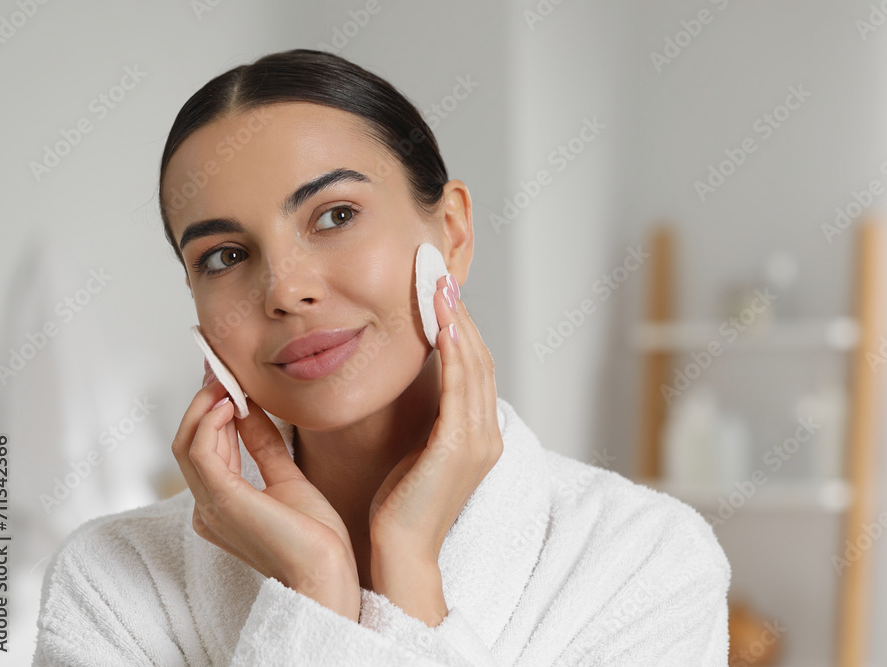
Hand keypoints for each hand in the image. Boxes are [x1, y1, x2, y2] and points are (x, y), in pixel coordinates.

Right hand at [171, 360, 360, 620]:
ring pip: (189, 442)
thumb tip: (251, 410)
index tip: (227, 379)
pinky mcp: (222, 501)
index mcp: (220, 505)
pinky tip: (232, 405)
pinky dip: (211, 422)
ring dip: (207, 405)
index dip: (212, 409)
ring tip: (229, 381)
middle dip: (206, 400)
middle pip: (189, 441)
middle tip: (222, 369)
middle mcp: (206, 507)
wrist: (327, 576)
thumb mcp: (287, 478)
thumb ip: (264, 446)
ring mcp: (210, 506)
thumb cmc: (315, 541)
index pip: (203, 448)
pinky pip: (200, 452)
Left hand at [367, 273, 502, 623]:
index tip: (439, 292)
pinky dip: (454, 355)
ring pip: (473, 366)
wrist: (400, 554)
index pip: (473, 367)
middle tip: (440, 274)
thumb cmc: (399, 507)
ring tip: (439, 287)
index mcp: (478, 434)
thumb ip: (422, 418)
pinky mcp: (459, 448)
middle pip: (478, 358)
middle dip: (460, 313)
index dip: (460, 326)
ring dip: (458, 323)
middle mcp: (486, 434)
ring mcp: (478, 441)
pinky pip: (460, 390)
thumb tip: (406, 383)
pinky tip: (443, 326)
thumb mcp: (414, 452)